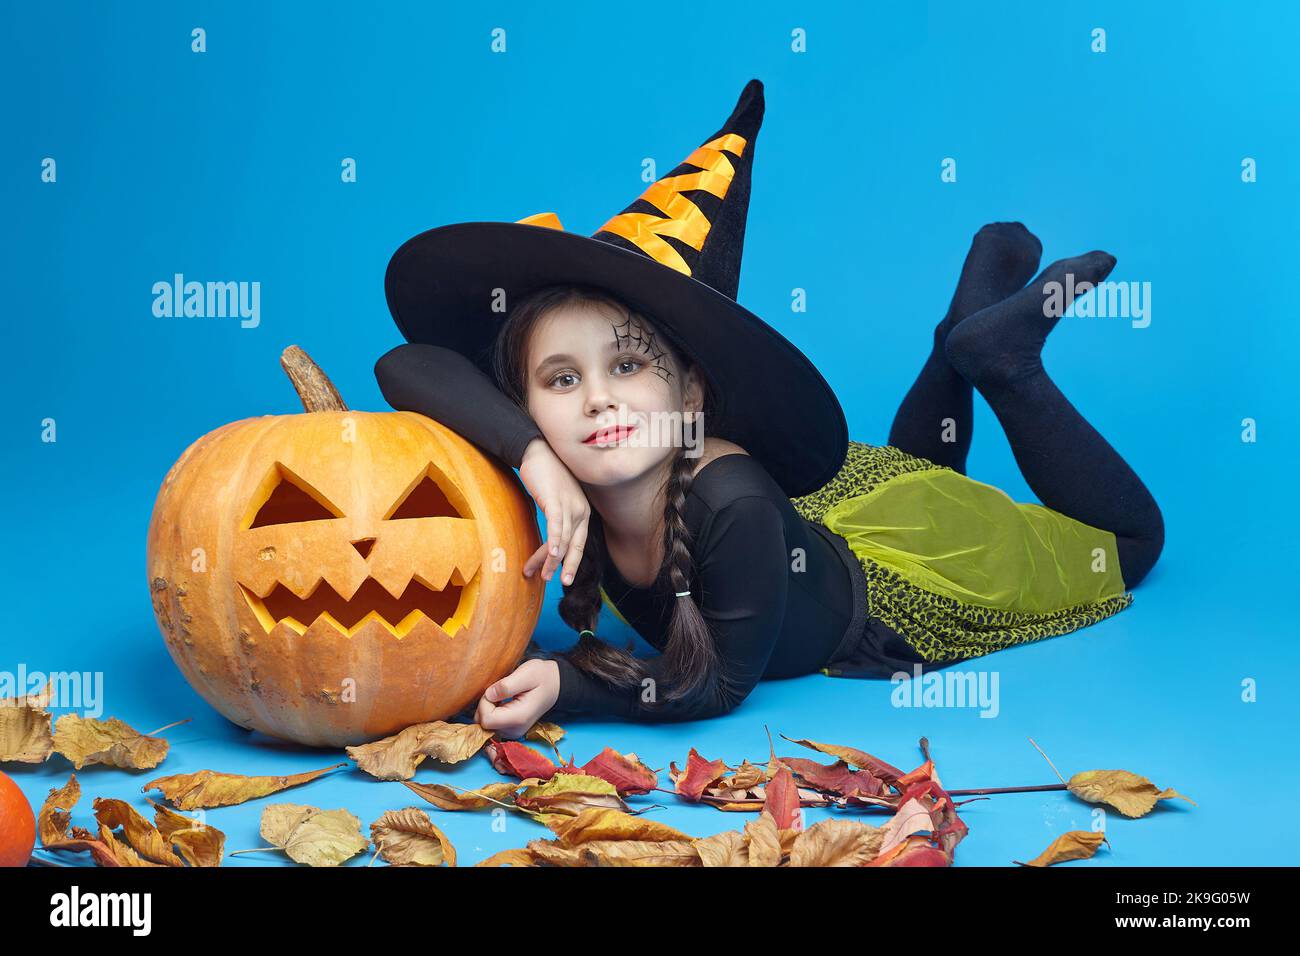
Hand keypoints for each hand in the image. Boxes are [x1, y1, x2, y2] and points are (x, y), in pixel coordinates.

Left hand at [475, 659, 560, 738]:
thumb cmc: (541, 676)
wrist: (555, 685)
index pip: (486, 720)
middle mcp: (515, 730)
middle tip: (498, 691)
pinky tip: (500, 703)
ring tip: (501, 696)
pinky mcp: (510, 731)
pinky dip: (491, 713)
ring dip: (487, 709)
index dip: (484, 703)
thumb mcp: (527, 673)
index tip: (495, 690)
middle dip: (485, 706)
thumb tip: (488, 695)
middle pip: (484, 724)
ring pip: (485, 725)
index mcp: (518, 718)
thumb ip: (506, 685)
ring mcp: (512, 733)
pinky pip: (490, 726)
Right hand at [517, 438, 590, 586]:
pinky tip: (551, 554)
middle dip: (565, 566)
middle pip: (574, 546)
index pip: (579, 543)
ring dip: (549, 559)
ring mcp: (569, 505)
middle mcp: (581, 510)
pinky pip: (556, 524)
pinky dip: (554, 540)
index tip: (565, 578)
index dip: (573, 562)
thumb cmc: (546, 476)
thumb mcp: (558, 499)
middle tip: (556, 582)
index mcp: (583, 512)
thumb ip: (559, 517)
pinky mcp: (555, 499)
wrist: (537, 451)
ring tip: (536, 573)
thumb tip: (553, 538)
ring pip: (562, 539)